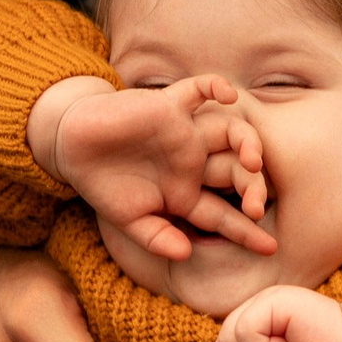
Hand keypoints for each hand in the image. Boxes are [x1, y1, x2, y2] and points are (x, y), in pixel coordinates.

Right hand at [31, 72, 273, 264]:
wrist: (72, 146)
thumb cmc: (102, 184)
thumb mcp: (128, 220)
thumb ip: (156, 238)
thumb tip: (185, 255)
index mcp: (187, 193)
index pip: (223, 215)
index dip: (246, 231)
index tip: (269, 247)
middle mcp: (194, 163)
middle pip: (237, 173)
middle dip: (252, 190)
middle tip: (256, 208)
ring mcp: (185, 134)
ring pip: (231, 132)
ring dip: (249, 145)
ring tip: (253, 163)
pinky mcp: (170, 107)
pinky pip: (199, 90)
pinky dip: (215, 87)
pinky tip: (230, 97)